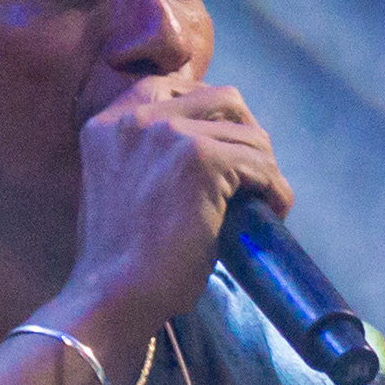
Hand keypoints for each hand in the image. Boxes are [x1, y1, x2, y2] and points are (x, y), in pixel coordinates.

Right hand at [54, 72, 289, 341]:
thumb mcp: (118, 187)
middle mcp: (134, 115)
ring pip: (249, 134)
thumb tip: (207, 146)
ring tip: (265, 202)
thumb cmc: (119, 262)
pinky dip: (275, 189)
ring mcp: (167, 133)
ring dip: (266, 169)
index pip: (178, 86)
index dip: (215, 115)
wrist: (112, 297)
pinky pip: (260, 164)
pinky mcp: (199, 159)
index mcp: (109, 121)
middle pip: (223, 99)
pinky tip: (273, 211)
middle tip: (255, 175)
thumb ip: (145, 156)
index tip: (230, 148)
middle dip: (248, 134)